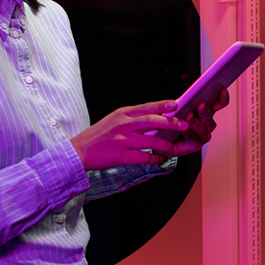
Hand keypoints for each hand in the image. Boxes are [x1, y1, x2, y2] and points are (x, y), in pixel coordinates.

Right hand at [70, 101, 191, 169]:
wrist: (80, 150)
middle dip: (171, 123)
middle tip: (184, 124)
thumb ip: (130, 119)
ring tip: (175, 148)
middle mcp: (123, 125)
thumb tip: (152, 118)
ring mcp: (123, 140)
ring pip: (151, 140)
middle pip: (152, 121)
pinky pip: (144, 156)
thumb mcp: (113, 120)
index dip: (162, 106)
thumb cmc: (97, 136)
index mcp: (122, 114)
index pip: (146, 107)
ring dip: (166, 145)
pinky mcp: (121, 155)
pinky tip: (159, 159)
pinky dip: (154, 158)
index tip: (175, 105)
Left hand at [168, 87, 228, 156]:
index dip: (222, 98)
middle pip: (210, 119)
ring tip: (188, 115)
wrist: (163, 138)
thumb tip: (191, 93)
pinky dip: (187, 132)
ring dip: (196, 122)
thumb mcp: (179, 105)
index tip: (222, 90)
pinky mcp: (194, 146)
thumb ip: (187, 100)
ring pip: (203, 130)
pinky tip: (182, 126)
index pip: (219, 104)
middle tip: (200, 104)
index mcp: (207, 112)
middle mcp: (207, 125)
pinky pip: (192, 139)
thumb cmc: (173, 119)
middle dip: (205, 111)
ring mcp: (202, 137)